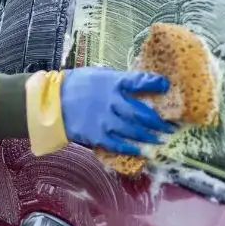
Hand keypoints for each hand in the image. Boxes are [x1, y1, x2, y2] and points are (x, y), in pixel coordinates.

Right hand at [60, 67, 175, 155]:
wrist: (53, 102)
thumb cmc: (77, 84)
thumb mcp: (99, 75)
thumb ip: (118, 81)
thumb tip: (137, 85)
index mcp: (114, 83)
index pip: (139, 81)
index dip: (155, 83)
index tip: (166, 86)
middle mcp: (113, 102)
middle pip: (142, 113)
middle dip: (159, 121)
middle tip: (171, 127)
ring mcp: (106, 120)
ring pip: (134, 131)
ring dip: (149, 137)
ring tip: (161, 141)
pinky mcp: (98, 135)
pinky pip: (118, 143)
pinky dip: (131, 148)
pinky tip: (141, 150)